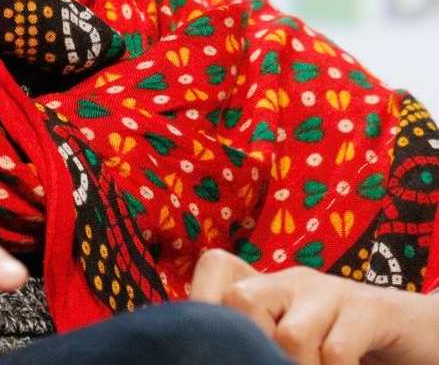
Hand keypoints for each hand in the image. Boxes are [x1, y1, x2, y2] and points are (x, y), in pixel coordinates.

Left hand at [190, 247, 438, 364]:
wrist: (415, 332)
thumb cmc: (342, 344)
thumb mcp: (296, 342)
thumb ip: (260, 341)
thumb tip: (215, 352)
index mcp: (268, 286)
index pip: (215, 267)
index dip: (203, 304)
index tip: (219, 348)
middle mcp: (293, 281)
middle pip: (242, 301)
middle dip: (251, 347)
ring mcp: (331, 291)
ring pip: (290, 336)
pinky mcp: (370, 309)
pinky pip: (338, 349)